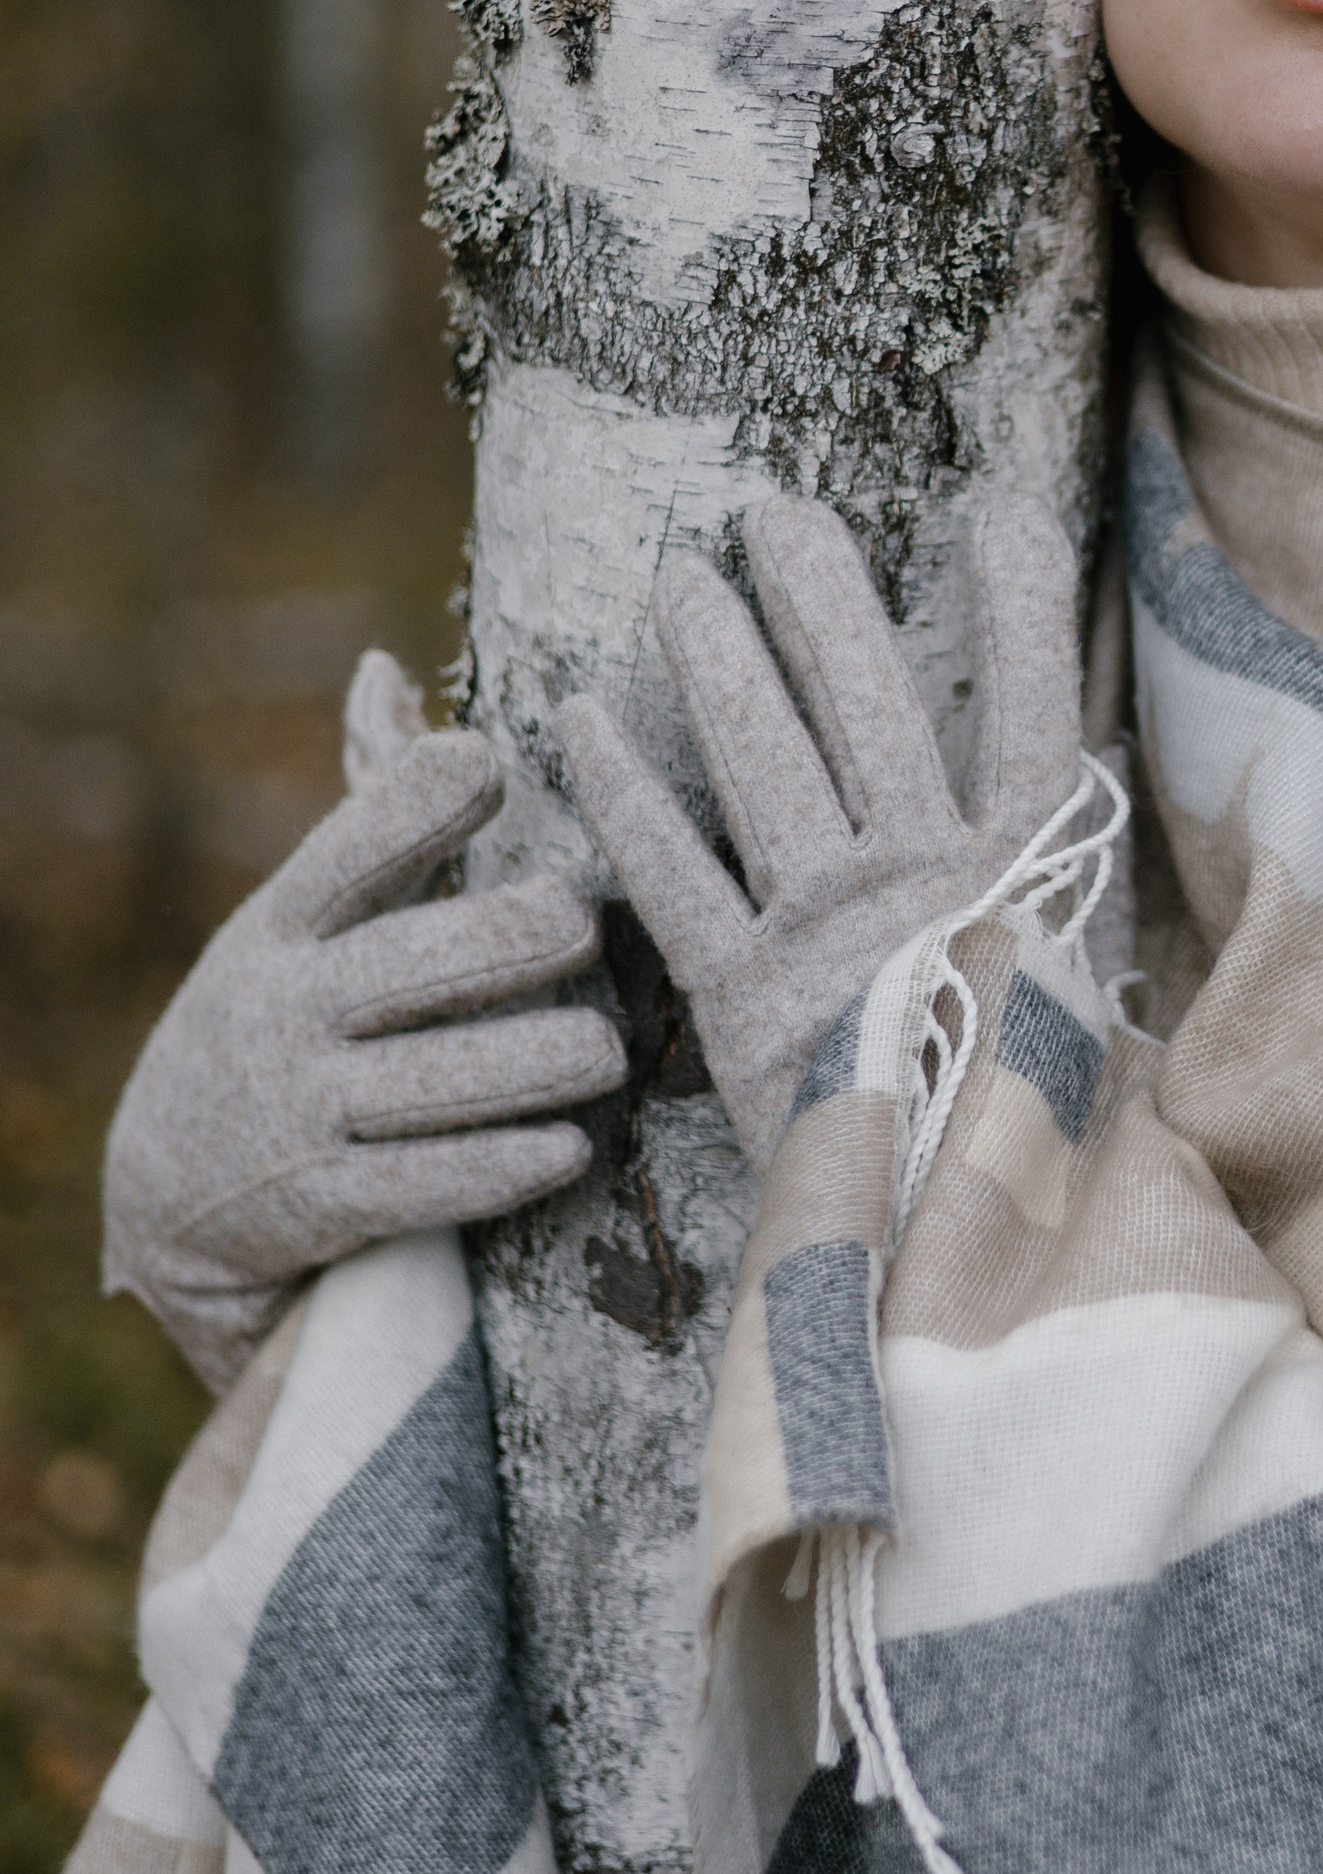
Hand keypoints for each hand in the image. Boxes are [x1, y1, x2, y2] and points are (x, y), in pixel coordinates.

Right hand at [102, 652, 625, 1389]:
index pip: (348, 847)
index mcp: (283, 925)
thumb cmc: (277, 1019)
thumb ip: (364, 808)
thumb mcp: (293, 917)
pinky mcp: (325, 1205)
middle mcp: (287, 1011)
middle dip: (517, 935)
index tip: (491, 764)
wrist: (169, 1201)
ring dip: (544, 1059)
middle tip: (586, 924)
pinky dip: (510, 1162)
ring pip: (447, 1078)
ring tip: (602, 1049)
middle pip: (420, 961)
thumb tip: (383, 667)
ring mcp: (303, 1111)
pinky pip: (432, 1182)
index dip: (419, 802)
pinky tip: (569, 1143)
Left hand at [557, 496, 1082, 1173]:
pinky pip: (672, 877)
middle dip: (820, 602)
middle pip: (869, 707)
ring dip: (717, 663)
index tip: (998, 516)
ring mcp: (830, 935)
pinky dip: (623, 797)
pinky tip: (578, 722)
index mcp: (1025, 877)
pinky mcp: (742, 1000)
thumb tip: (1081, 791)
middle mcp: (927, 883)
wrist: (964, 1261)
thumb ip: (1070, 890)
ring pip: (764, 765)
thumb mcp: (1082, 996)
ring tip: (677, 582)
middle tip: (772, 515)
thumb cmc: (1036, 1128)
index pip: (1030, 711)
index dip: (1021, 610)